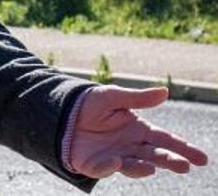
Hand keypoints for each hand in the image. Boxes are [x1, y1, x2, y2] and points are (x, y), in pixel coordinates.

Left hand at [69, 86, 209, 178]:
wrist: (59, 111)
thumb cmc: (89, 103)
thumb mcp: (113, 96)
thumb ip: (138, 98)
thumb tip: (165, 91)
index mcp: (138, 129)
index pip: (165, 139)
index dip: (182, 148)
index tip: (201, 158)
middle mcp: (130, 146)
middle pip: (154, 155)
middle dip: (170, 161)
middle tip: (185, 166)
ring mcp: (113, 157)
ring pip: (133, 165)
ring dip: (143, 167)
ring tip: (153, 167)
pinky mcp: (93, 164)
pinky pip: (103, 169)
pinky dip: (109, 167)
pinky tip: (115, 161)